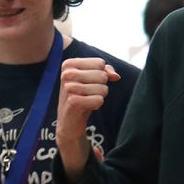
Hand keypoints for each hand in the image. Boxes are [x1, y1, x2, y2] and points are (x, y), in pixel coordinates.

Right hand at [56, 58, 119, 180]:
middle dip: (101, 86)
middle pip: (102, 75)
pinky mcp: (73, 101)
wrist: (69, 120)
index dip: (101, 74)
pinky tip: (86, 107)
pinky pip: (99, 100)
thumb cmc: (82, 95)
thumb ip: (106, 71)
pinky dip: (97, 104)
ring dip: (99, 96)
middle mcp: (67, 73)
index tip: (90, 82)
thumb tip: (116, 76)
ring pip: (103, 88)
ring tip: (87, 100)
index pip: (100, 63)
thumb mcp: (92, 79)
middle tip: (89, 93)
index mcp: (69, 63)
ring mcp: (68, 87)